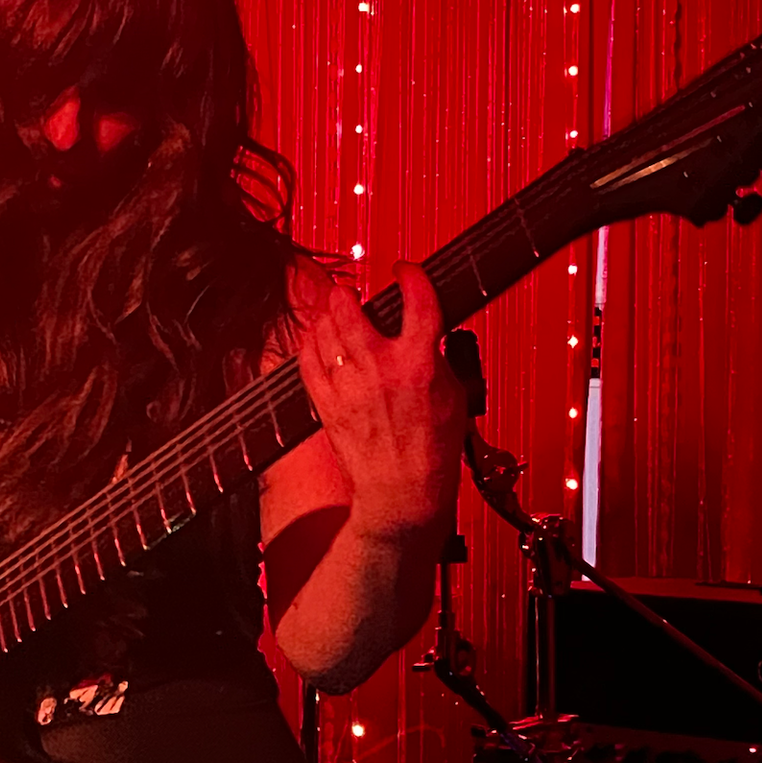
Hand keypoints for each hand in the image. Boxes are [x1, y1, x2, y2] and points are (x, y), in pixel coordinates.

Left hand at [299, 262, 466, 540]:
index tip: (404, 270)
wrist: (404, 492)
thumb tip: (426, 329)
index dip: (410, 274)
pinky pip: (307, 360)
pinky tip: (318, 339)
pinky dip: (311, 344)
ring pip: (324, 330)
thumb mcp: (454, 394)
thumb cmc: (432, 451)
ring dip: (329, 315)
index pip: (417, 300)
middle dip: (349, 292)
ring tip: (336, 314)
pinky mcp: (326, 404)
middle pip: (351, 308)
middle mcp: (381, 370)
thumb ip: (437, 355)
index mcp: (420, 364)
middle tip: (353, 292)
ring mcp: (349, 386)